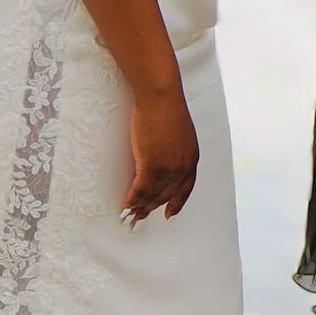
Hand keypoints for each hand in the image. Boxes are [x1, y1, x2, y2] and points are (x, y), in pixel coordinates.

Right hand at [122, 87, 198, 225]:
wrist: (160, 96)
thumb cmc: (166, 107)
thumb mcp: (177, 132)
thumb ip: (173, 149)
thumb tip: (160, 157)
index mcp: (191, 158)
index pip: (186, 188)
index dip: (177, 203)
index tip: (169, 214)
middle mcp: (183, 167)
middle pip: (166, 195)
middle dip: (151, 208)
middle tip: (139, 218)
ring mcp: (168, 168)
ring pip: (151, 195)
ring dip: (138, 208)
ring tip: (128, 217)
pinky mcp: (152, 166)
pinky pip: (140, 190)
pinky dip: (130, 200)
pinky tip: (123, 206)